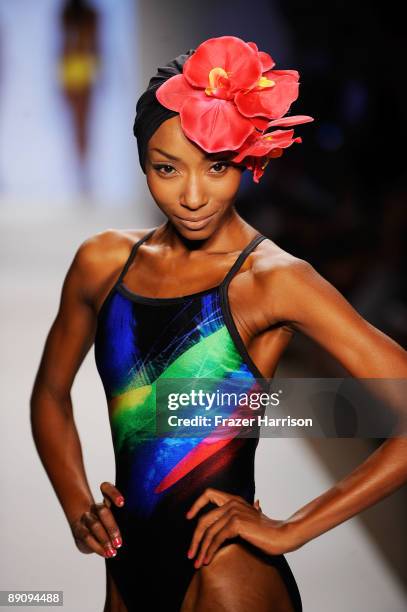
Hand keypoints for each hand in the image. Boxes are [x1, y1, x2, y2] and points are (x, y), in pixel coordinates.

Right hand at [69, 482, 124, 558]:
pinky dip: (97, 547)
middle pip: (102, 510)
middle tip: (119, 542)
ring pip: (94, 525)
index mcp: (106, 500)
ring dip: (104, 539)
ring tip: (113, 551)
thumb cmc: (109, 525)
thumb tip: (142, 527)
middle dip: (111, 527)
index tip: (122, 503)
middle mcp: (96, 507)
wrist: (86, 532)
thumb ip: (126, 517)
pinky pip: (86, 536)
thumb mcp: (119, 519)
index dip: (113, 494)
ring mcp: (86, 518)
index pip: (106, 488)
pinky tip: (106, 553)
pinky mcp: (79, 529)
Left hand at [185, 487, 301, 567]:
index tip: (188, 517)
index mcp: (234, 499)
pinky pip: (216, 539)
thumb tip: (257, 503)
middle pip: (203, 519)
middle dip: (194, 539)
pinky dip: (209, 551)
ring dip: (200, 549)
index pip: (208, 493)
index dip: (196, 505)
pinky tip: (207, 560)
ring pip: (208, 532)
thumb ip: (250, 510)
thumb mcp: (255, 517)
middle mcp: (231, 503)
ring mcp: (233, 512)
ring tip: (197, 563)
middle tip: (190, 554)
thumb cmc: (269, 530)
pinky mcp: (235, 523)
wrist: (282, 535)